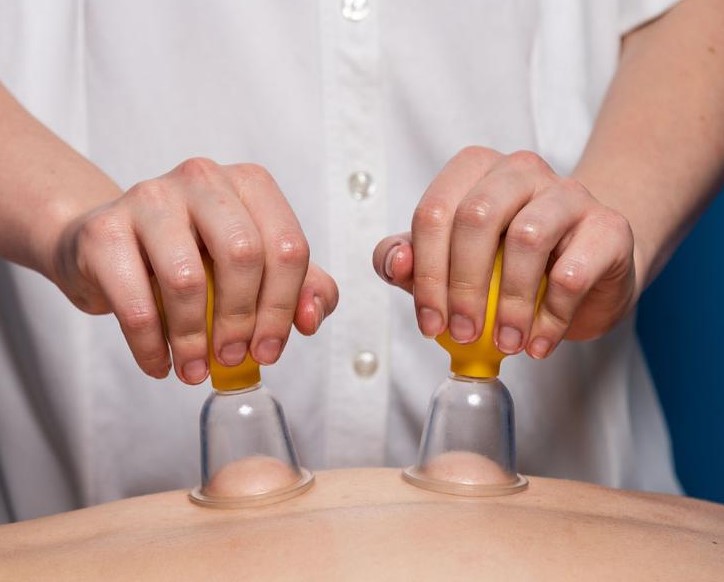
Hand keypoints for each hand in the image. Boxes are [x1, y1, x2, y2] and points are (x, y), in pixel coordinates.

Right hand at [52, 158, 337, 382]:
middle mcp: (203, 179)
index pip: (288, 247)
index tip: (268, 350)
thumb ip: (300, 288)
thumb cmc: (193, 256)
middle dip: (242, 321)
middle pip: (243, 255)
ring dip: (193, 340)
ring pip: (187, 279)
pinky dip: (150, 345)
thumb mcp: (256, 267)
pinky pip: (135, 301)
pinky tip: (159, 364)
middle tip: (231, 358)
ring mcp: (150, 198)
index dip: (284, 308)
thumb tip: (311, 318)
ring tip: (194, 369)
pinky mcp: (104, 230)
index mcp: (250, 184)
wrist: (111, 246)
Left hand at [373, 146, 635, 358]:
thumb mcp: (451, 263)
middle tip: (463, 334)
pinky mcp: (607, 226)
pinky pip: (573, 270)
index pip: (434, 212)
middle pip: (477, 217)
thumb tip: (396, 263)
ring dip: (509, 303)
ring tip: (506, 342)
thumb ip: (412, 261)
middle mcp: (520, 170)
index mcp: (475, 171)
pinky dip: (551, 316)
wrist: (587, 266)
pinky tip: (539, 341)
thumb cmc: (511, 263)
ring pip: (527, 238)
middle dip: (463, 287)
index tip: (430, 323)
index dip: (425, 272)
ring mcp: (568, 192)